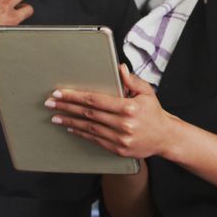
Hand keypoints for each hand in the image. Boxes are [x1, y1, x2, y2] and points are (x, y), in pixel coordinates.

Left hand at [44, 64, 178, 158]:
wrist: (166, 138)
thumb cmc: (154, 113)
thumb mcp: (147, 92)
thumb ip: (132, 80)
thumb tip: (119, 68)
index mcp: (129, 107)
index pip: (95, 100)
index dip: (75, 96)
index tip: (61, 93)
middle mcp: (123, 124)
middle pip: (88, 114)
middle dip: (66, 107)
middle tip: (51, 103)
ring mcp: (120, 138)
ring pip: (89, 128)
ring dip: (70, 122)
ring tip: (55, 117)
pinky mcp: (118, 149)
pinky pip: (95, 140)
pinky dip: (81, 134)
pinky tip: (71, 128)